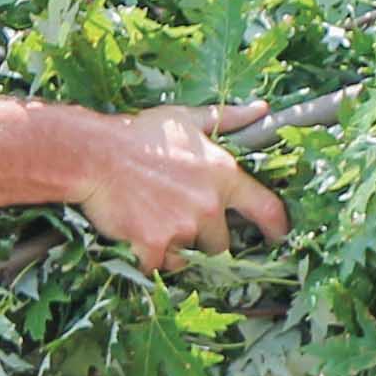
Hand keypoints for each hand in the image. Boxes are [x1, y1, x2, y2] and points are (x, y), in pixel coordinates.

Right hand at [66, 101, 292, 272]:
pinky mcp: (155, 245)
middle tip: (183, 222)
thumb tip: (261, 109)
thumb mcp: (188, 119)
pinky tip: (140, 238)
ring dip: (178, 248)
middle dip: (206, 238)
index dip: (276, 227)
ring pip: (190, 256)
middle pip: (222, 243)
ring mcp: (182, 227)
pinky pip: (161, 265)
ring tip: (157, 224)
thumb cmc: (141, 134)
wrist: (97, 155)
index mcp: (224, 176)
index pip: (266, 208)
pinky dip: (152, 258)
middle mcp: (209, 205)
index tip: (278, 236)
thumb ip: (228, 118)